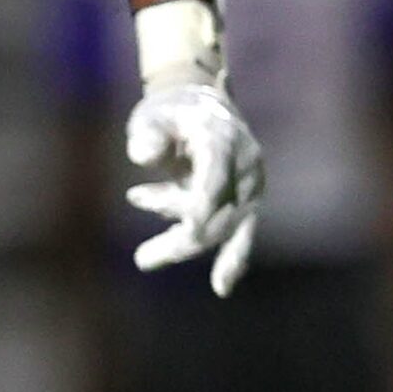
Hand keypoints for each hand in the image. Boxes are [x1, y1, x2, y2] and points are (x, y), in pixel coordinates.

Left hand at [125, 79, 263, 296]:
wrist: (200, 105)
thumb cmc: (169, 112)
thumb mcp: (151, 116)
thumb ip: (146, 135)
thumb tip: (142, 157)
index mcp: (222, 138)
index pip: (216, 174)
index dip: (204, 200)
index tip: (191, 226)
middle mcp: (245, 163)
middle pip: (219, 209)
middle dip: (182, 237)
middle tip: (142, 259)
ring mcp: (251, 184)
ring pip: (224, 227)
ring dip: (184, 243)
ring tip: (144, 257)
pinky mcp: (248, 201)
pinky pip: (242, 233)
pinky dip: (233, 258)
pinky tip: (222, 286)